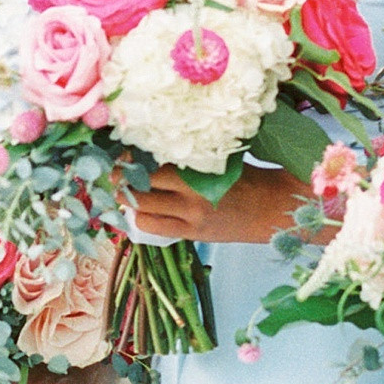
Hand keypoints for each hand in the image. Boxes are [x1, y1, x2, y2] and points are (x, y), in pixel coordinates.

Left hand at [130, 165, 307, 244]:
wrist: (270, 211)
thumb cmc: (244, 179)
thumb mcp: (219, 162)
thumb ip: (190, 159)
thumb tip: (152, 148)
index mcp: (201, 168)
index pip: (156, 158)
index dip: (133, 155)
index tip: (122, 149)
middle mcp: (193, 193)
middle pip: (142, 183)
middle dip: (123, 176)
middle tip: (114, 170)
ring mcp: (190, 216)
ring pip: (142, 207)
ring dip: (128, 199)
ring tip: (122, 190)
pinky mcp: (191, 234)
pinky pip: (154, 227)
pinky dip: (141, 218)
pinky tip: (139, 209)